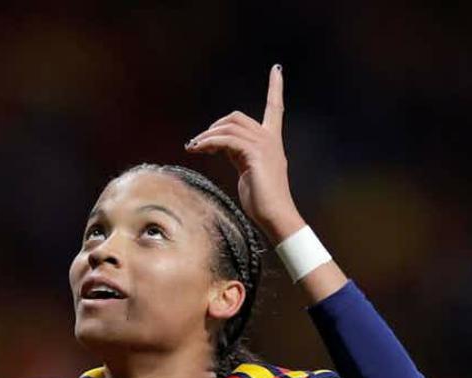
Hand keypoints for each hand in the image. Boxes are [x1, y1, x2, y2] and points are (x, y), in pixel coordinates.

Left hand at [184, 64, 303, 243]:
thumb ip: (237, 154)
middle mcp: (270, 139)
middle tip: (198, 144)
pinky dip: (209, 143)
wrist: (275, 215)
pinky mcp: (255, 154)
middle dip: (214, 126)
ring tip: (194, 148)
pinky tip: (199, 149)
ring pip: (229, 127)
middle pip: (236, 117)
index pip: (275, 108)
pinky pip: (226, 140)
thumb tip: (219, 144)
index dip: (276, 87)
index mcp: (272, 142)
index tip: (277, 69)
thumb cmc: (261, 201)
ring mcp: (264, 145)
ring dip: (206, 137)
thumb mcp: (247, 171)